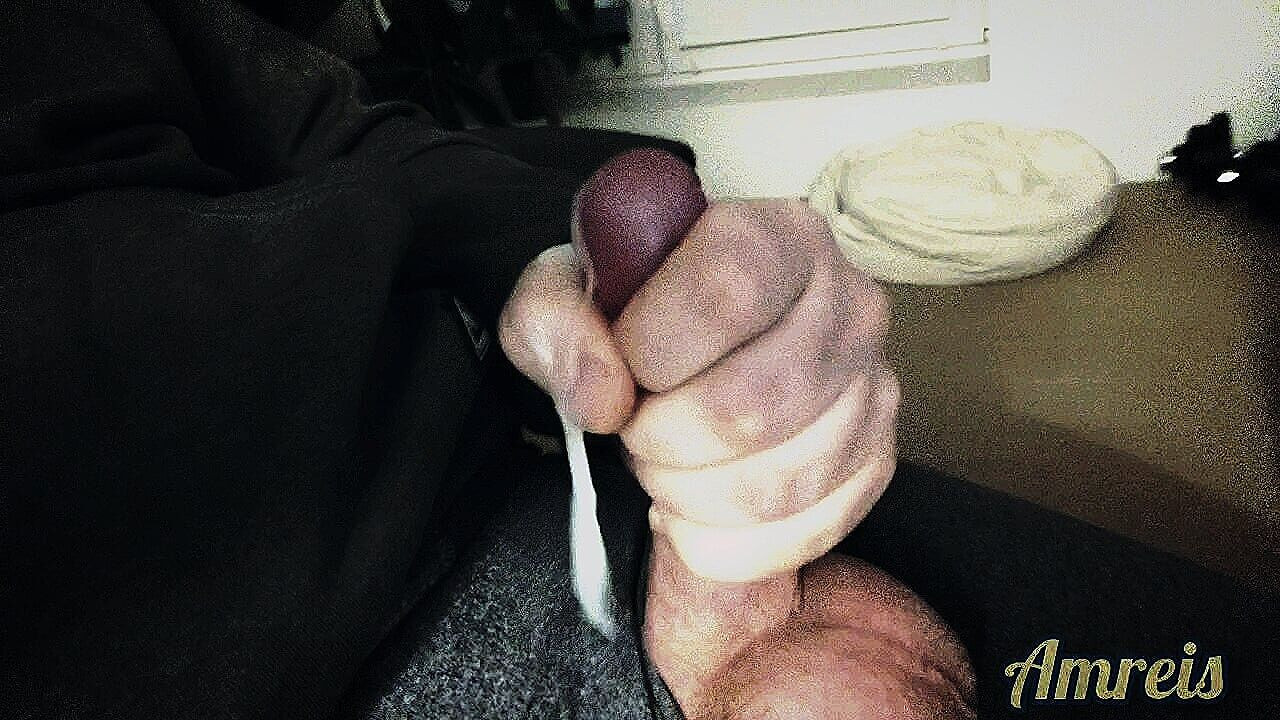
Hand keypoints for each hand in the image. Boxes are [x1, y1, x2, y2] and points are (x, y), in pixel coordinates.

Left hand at [499, 198, 898, 582]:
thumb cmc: (628, 318)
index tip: (622, 368)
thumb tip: (602, 397)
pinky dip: (723, 544)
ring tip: (662, 465)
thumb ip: (557, 324)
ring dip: (687, 494)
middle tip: (634, 431)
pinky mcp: (877, 462)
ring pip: (776, 483)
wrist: (682, 359)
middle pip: (752, 404)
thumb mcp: (564, 296)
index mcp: (778, 235)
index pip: (727, 291)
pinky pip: (802, 534)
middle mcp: (849, 303)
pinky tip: (692, 511)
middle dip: (662, 439)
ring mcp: (873, 388)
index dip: (652, 349)